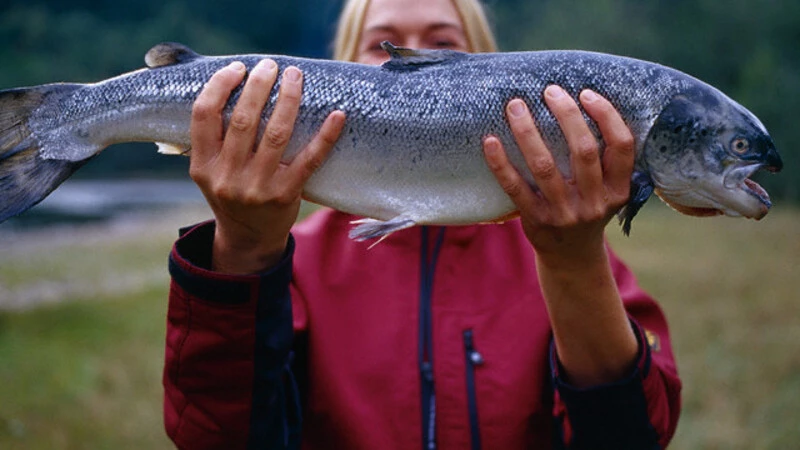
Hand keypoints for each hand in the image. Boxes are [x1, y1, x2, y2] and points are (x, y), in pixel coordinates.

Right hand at [189, 60, 344, 273]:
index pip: (204, 115)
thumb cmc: (232, 193)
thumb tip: (234, 86)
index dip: (219, 86)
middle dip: (258, 86)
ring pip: (276, 133)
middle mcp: (227, 177)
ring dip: (288, 99)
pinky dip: (325, 135)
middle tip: (271, 65)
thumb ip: (215, 139)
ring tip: (295, 77)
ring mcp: (257, 187)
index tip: (237, 68)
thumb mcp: (210, 171)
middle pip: (243, 119)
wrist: (249, 240)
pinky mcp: (285, 195)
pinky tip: (337, 115)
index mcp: (203, 165)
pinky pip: (309, 159)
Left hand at [483, 86, 634, 269]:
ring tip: (516, 106)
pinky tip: (490, 141)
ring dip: (528, 132)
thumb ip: (603, 159)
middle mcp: (594, 202)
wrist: (572, 258)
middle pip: (583, 150)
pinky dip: (501, 163)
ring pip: (545, 166)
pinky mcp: (536, 221)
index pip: (622, 146)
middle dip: (566, 114)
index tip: (587, 93)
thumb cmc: (587, 209)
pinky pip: (515, 188)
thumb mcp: (607, 191)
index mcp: (618, 190)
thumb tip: (581, 102)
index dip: (606, 116)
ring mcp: (564, 214)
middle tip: (549, 90)